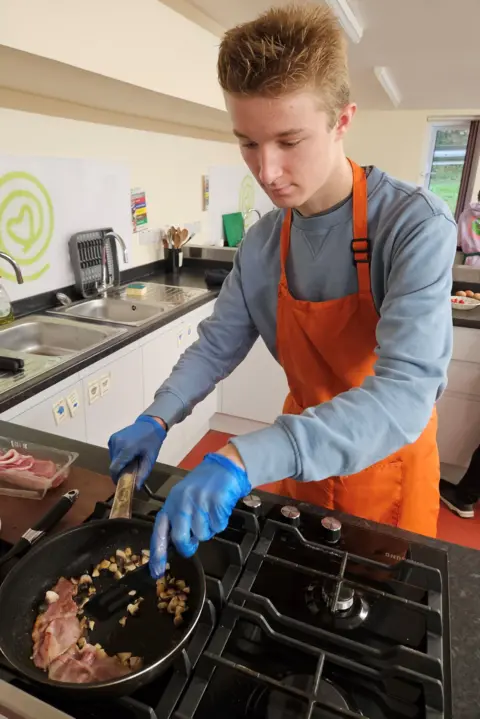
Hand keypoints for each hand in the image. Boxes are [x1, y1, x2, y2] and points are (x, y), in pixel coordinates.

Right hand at [108, 415, 166, 486]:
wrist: (150, 424)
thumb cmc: (152, 442)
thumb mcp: (150, 459)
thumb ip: (143, 474)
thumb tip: (136, 488)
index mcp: (126, 448)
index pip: (115, 468)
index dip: (116, 478)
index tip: (122, 483)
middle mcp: (117, 443)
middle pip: (113, 465)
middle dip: (120, 470)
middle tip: (130, 471)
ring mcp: (113, 439)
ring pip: (112, 459)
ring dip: (119, 463)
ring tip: (131, 461)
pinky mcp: (112, 438)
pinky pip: (113, 452)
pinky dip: (118, 456)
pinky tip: (127, 454)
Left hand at [149, 451, 250, 577]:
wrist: (224, 466)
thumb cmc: (203, 483)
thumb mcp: (184, 497)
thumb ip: (179, 517)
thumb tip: (179, 543)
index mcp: (172, 502)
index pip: (159, 530)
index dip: (158, 552)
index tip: (156, 571)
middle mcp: (182, 502)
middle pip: (180, 538)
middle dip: (188, 546)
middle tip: (194, 543)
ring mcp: (199, 502)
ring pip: (202, 534)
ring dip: (209, 529)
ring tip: (211, 513)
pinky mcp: (216, 502)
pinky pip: (218, 526)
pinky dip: (221, 521)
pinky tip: (220, 508)